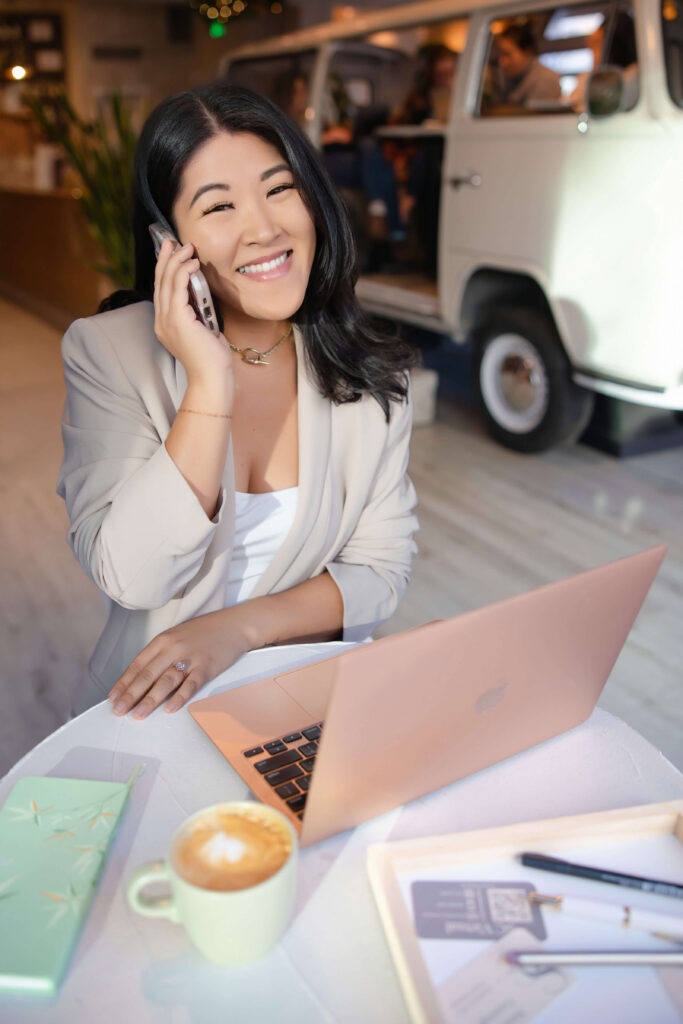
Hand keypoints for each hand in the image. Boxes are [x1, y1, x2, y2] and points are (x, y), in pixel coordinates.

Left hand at [107, 609, 250, 719]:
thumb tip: (141, 679)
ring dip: (150, 699)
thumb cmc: (204, 633)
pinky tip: (169, 708)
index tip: (113, 699)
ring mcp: (190, 657)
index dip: (123, 683)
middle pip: (147, 675)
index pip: (137, 665)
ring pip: (165, 681)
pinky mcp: (207, 666)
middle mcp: (173, 648)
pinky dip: (179, 697)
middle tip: (119, 711)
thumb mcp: (176, 637)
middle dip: (130, 695)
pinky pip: (191, 684)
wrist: (234, 625)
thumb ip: (160, 655)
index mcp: (162, 641)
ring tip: (138, 714)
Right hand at [153, 238, 232, 387]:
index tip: (170, 251)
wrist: (212, 376)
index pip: (162, 290)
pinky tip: (193, 264)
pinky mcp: (177, 320)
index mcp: (165, 324)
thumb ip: (198, 311)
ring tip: (187, 248)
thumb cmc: (212, 357)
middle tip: (172, 241)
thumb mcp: (203, 329)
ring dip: (177, 261)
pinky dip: (184, 273)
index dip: (164, 268)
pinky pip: (177, 289)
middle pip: (160, 282)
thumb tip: (201, 292)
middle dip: (166, 258)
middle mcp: (161, 321)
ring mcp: (166, 321)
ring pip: (167, 282)